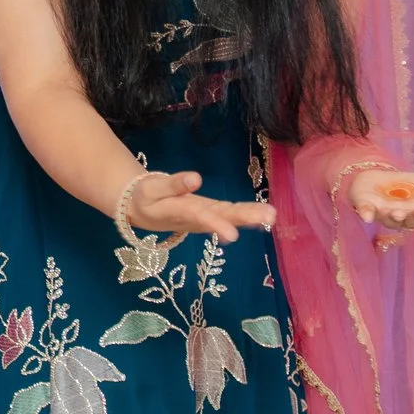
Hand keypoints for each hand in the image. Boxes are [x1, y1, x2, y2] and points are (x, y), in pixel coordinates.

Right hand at [123, 170, 274, 245]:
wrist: (142, 211)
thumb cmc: (145, 198)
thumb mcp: (151, 188)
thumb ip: (172, 184)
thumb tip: (196, 177)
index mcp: (178, 212)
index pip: (198, 216)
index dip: (215, 224)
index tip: (232, 235)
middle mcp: (196, 218)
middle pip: (222, 216)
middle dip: (244, 217)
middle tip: (267, 218)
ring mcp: (206, 217)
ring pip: (229, 216)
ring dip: (251, 216)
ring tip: (271, 216)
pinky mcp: (211, 212)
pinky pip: (231, 213)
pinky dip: (248, 213)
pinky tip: (266, 214)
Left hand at [345, 166, 413, 231]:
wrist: (381, 176)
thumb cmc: (411, 186)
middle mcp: (405, 219)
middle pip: (413, 222)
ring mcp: (386, 214)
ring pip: (392, 220)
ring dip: (396, 218)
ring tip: (398, 213)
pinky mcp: (367, 207)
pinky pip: (366, 212)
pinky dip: (366, 214)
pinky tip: (366, 217)